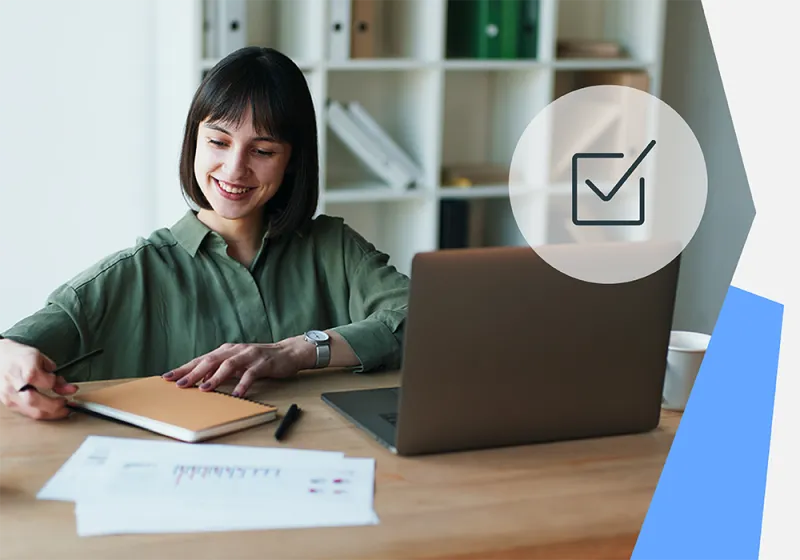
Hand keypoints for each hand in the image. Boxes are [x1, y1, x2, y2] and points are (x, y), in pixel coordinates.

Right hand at [0, 339, 78, 419]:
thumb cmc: (20, 356)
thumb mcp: (41, 358)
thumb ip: (55, 374)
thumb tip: (70, 389)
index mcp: (24, 366)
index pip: (41, 380)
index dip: (53, 382)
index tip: (61, 383)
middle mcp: (14, 382)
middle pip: (33, 400)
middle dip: (54, 406)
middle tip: (67, 404)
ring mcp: (9, 394)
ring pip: (30, 411)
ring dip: (50, 414)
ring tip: (62, 410)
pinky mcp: (8, 402)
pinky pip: (27, 413)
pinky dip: (41, 413)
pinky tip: (49, 410)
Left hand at [163, 337, 313, 396]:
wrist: (288, 352)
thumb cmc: (259, 360)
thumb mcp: (237, 364)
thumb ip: (220, 371)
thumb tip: (200, 382)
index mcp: (226, 351)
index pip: (201, 359)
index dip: (184, 368)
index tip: (167, 377)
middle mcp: (235, 350)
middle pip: (210, 360)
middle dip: (193, 373)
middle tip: (179, 384)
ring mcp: (249, 355)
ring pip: (228, 365)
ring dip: (215, 377)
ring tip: (204, 389)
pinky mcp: (263, 363)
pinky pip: (251, 374)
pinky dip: (243, 384)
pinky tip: (237, 394)